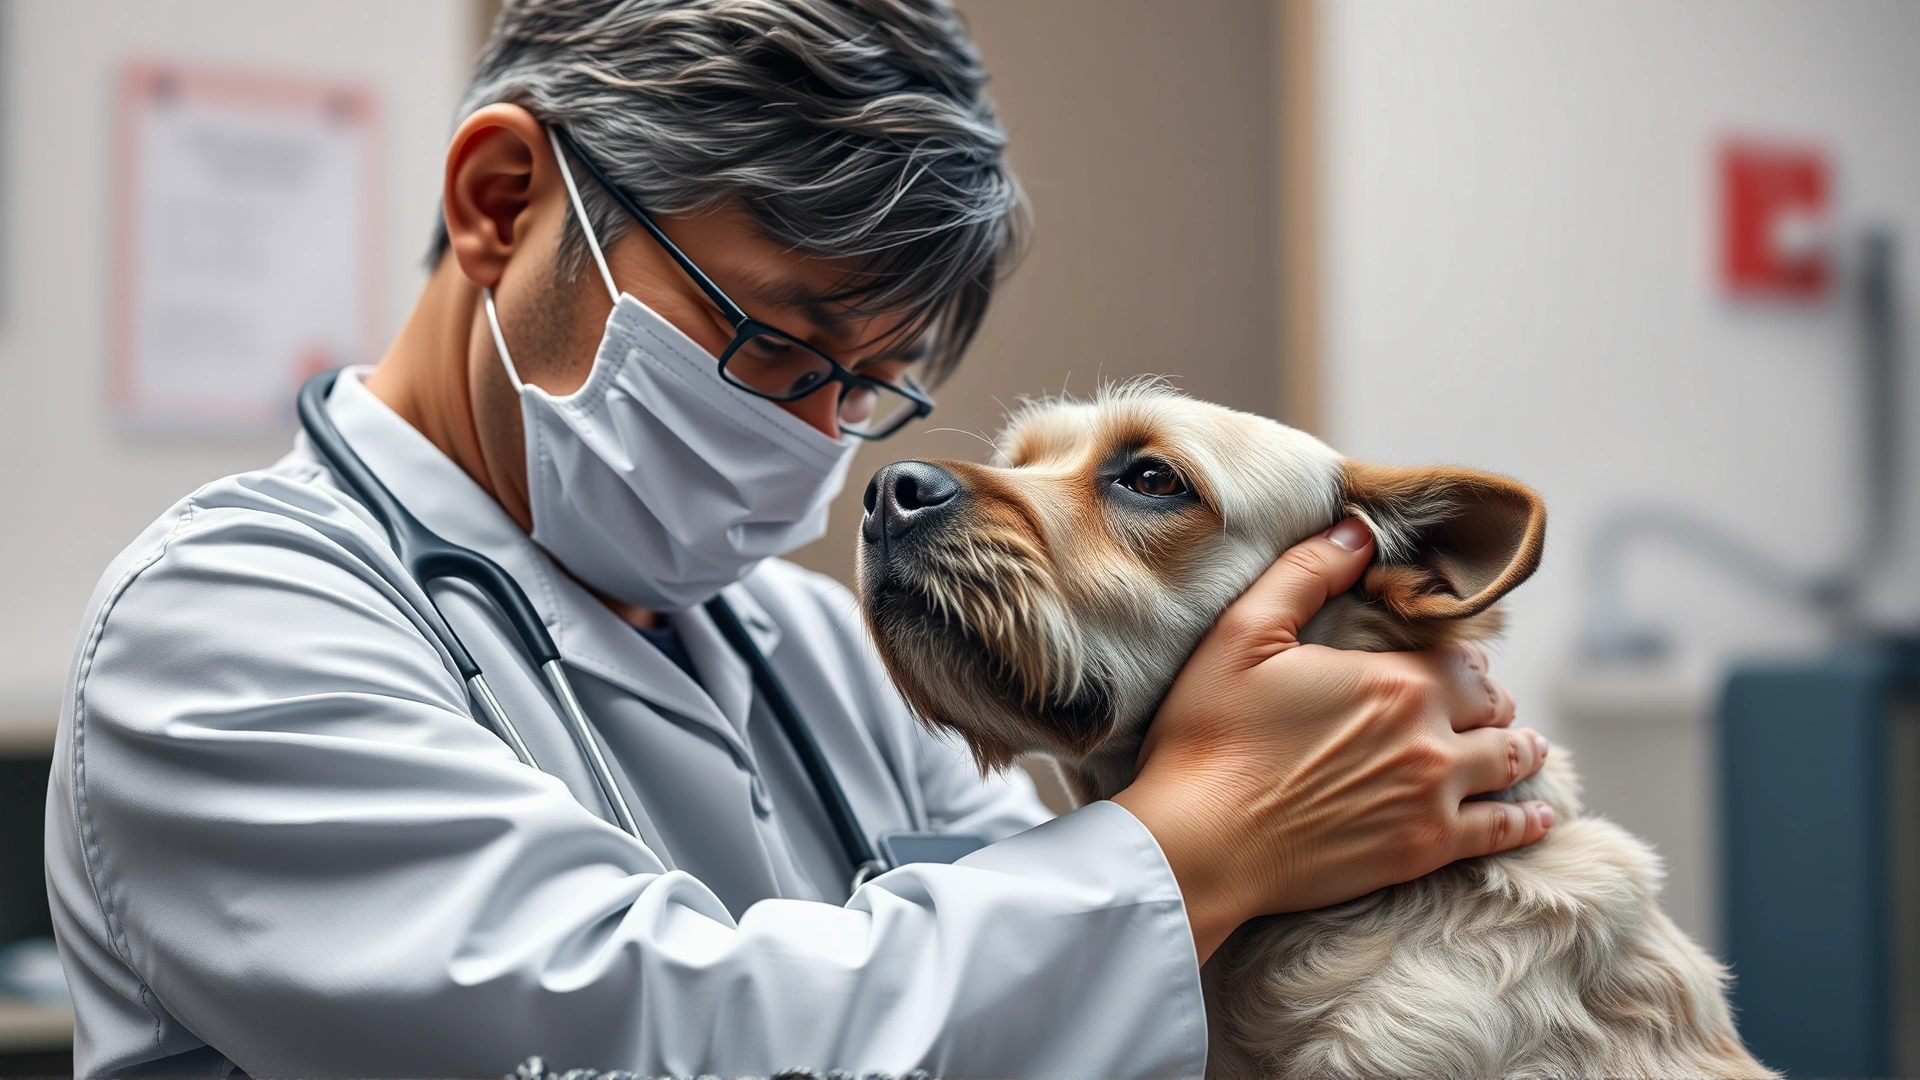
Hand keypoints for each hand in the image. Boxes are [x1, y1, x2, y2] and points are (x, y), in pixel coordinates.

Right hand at [1112, 519, 1551, 961]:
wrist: (1202, 841)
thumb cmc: (1212, 735)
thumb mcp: (1243, 634)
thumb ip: (1305, 573)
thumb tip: (1358, 531)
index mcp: (1395, 681)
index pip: (1463, 660)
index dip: (1463, 659)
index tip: (1456, 663)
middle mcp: (1430, 738)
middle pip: (1495, 710)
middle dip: (1493, 702)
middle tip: (1488, 704)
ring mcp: (1433, 800)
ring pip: (1509, 765)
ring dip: (1521, 750)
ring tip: (1527, 746)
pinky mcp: (1423, 852)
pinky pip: (1502, 831)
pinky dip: (1528, 818)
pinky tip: (1539, 812)